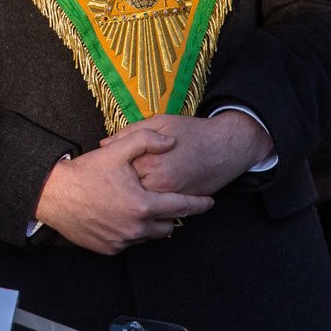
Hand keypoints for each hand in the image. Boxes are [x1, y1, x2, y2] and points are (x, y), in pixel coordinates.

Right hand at [34, 129, 213, 254]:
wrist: (55, 194)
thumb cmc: (86, 172)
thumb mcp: (116, 150)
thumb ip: (146, 140)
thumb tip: (171, 141)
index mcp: (143, 205)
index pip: (181, 207)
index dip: (198, 204)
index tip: (210, 201)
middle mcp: (136, 228)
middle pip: (168, 225)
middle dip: (171, 214)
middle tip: (166, 200)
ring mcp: (123, 241)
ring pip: (149, 235)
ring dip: (150, 222)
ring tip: (142, 206)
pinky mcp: (110, 249)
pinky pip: (129, 241)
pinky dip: (131, 230)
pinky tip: (121, 214)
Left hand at [101, 112, 273, 195]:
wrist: (225, 147)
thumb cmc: (191, 131)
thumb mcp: (158, 122)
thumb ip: (131, 134)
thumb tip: (105, 144)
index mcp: (150, 161)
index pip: (120, 170)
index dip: (112, 167)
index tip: (107, 164)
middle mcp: (160, 183)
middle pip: (129, 190)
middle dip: (120, 185)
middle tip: (113, 178)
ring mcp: (172, 197)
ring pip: (143, 202)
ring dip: (134, 196)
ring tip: (126, 187)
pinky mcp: (182, 203)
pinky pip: (160, 208)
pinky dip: (151, 202)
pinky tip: (145, 192)